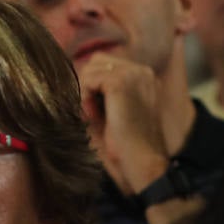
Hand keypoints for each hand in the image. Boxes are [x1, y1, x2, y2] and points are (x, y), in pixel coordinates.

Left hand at [78, 51, 170, 196]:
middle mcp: (143, 71)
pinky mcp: (121, 82)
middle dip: (89, 84)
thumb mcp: (116, 110)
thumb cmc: (127, 143)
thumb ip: (104, 90)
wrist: (143, 161)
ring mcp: (134, 74)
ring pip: (92, 68)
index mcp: (145, 77)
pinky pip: (89, 78)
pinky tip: (93, 115)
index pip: (108, 64)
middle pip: (98, 61)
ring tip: (94, 115)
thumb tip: (78, 74)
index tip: (96, 110)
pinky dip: (85, 97)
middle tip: (93, 112)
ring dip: (86, 91)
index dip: (94, 85)